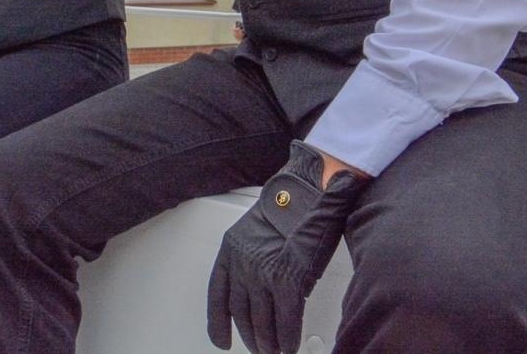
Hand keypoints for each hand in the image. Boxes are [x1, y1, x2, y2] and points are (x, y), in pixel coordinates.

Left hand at [207, 142, 365, 353]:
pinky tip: (289, 347)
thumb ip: (254, 258)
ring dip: (269, 343)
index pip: (217, 294)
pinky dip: (287, 339)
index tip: (220, 340)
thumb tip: (260, 289)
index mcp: (231, 249)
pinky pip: (286, 320)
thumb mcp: (258, 231)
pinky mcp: (287, 279)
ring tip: (274, 352)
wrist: (309, 189)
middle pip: (241, 313)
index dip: (217, 322)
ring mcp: (263, 273)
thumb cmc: (291, 205)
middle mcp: (242, 263)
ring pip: (262, 322)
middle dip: (251, 337)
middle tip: (259, 349)